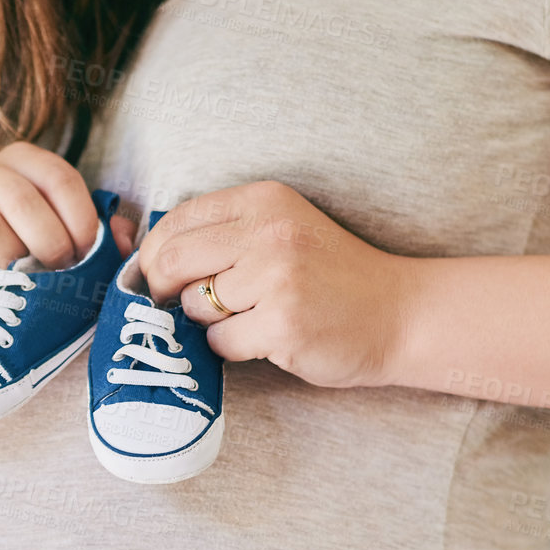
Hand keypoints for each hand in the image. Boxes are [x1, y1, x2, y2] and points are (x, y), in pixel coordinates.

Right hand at [0, 142, 136, 317]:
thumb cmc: (19, 254)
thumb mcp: (58, 236)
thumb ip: (95, 234)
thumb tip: (124, 235)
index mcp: (17, 160)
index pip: (57, 176)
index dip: (80, 219)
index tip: (88, 254)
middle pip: (21, 199)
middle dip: (51, 244)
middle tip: (62, 275)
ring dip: (19, 265)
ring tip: (33, 287)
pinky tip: (1, 295)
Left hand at [137, 180, 412, 388]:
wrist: (400, 314)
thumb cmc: (333, 278)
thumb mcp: (282, 232)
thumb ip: (226, 235)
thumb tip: (149, 261)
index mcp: (264, 201)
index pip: (178, 220)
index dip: (154, 255)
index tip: (157, 279)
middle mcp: (269, 232)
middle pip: (172, 261)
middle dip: (163, 291)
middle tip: (175, 309)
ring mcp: (277, 278)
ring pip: (195, 307)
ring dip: (207, 323)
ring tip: (246, 319)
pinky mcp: (282, 324)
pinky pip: (220, 342)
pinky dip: (232, 348)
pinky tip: (265, 339)